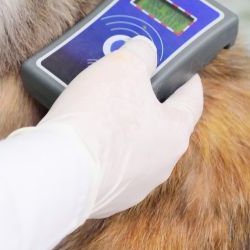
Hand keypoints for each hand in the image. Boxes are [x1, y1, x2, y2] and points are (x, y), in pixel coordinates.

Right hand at [36, 36, 202, 217]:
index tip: (182, 69)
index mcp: (174, 134)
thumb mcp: (123, 64)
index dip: (186, 78)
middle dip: (144, 101)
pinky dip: (96, 149)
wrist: (58, 170)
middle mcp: (159, 165)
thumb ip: (141, 52)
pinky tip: (80, 136)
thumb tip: (144, 51)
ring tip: (95, 106)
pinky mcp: (103, 198)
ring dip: (118, 127)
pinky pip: (104, 166)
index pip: (191, 99)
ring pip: (131, 147)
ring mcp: (132, 186)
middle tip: (126, 81)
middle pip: (158, 124)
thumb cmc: (97, 118)